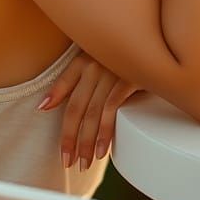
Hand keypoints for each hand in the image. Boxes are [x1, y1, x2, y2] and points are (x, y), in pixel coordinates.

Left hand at [37, 50, 139, 169]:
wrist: (156, 37)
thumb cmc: (123, 53)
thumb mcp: (95, 61)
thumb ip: (69, 82)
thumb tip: (43, 106)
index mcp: (83, 60)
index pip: (65, 95)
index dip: (62, 123)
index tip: (60, 149)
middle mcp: (94, 64)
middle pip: (76, 108)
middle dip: (71, 139)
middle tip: (69, 162)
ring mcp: (111, 71)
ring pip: (92, 112)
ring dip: (87, 141)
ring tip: (85, 162)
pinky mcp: (129, 77)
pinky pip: (111, 108)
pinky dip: (105, 131)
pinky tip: (102, 149)